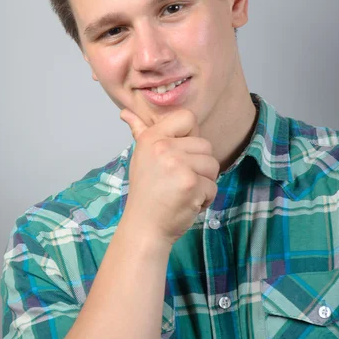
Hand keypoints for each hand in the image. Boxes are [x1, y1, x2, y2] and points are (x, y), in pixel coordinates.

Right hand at [120, 108, 219, 244]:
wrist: (144, 227)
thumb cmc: (145, 192)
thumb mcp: (140, 157)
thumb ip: (139, 131)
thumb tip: (126, 112)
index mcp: (152, 138)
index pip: (188, 117)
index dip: (190, 135)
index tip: (179, 153)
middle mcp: (164, 148)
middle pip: (205, 145)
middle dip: (199, 165)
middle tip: (178, 180)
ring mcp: (178, 166)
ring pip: (212, 165)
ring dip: (204, 182)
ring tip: (183, 191)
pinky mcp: (191, 184)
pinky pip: (213, 186)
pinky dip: (205, 199)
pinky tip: (187, 203)